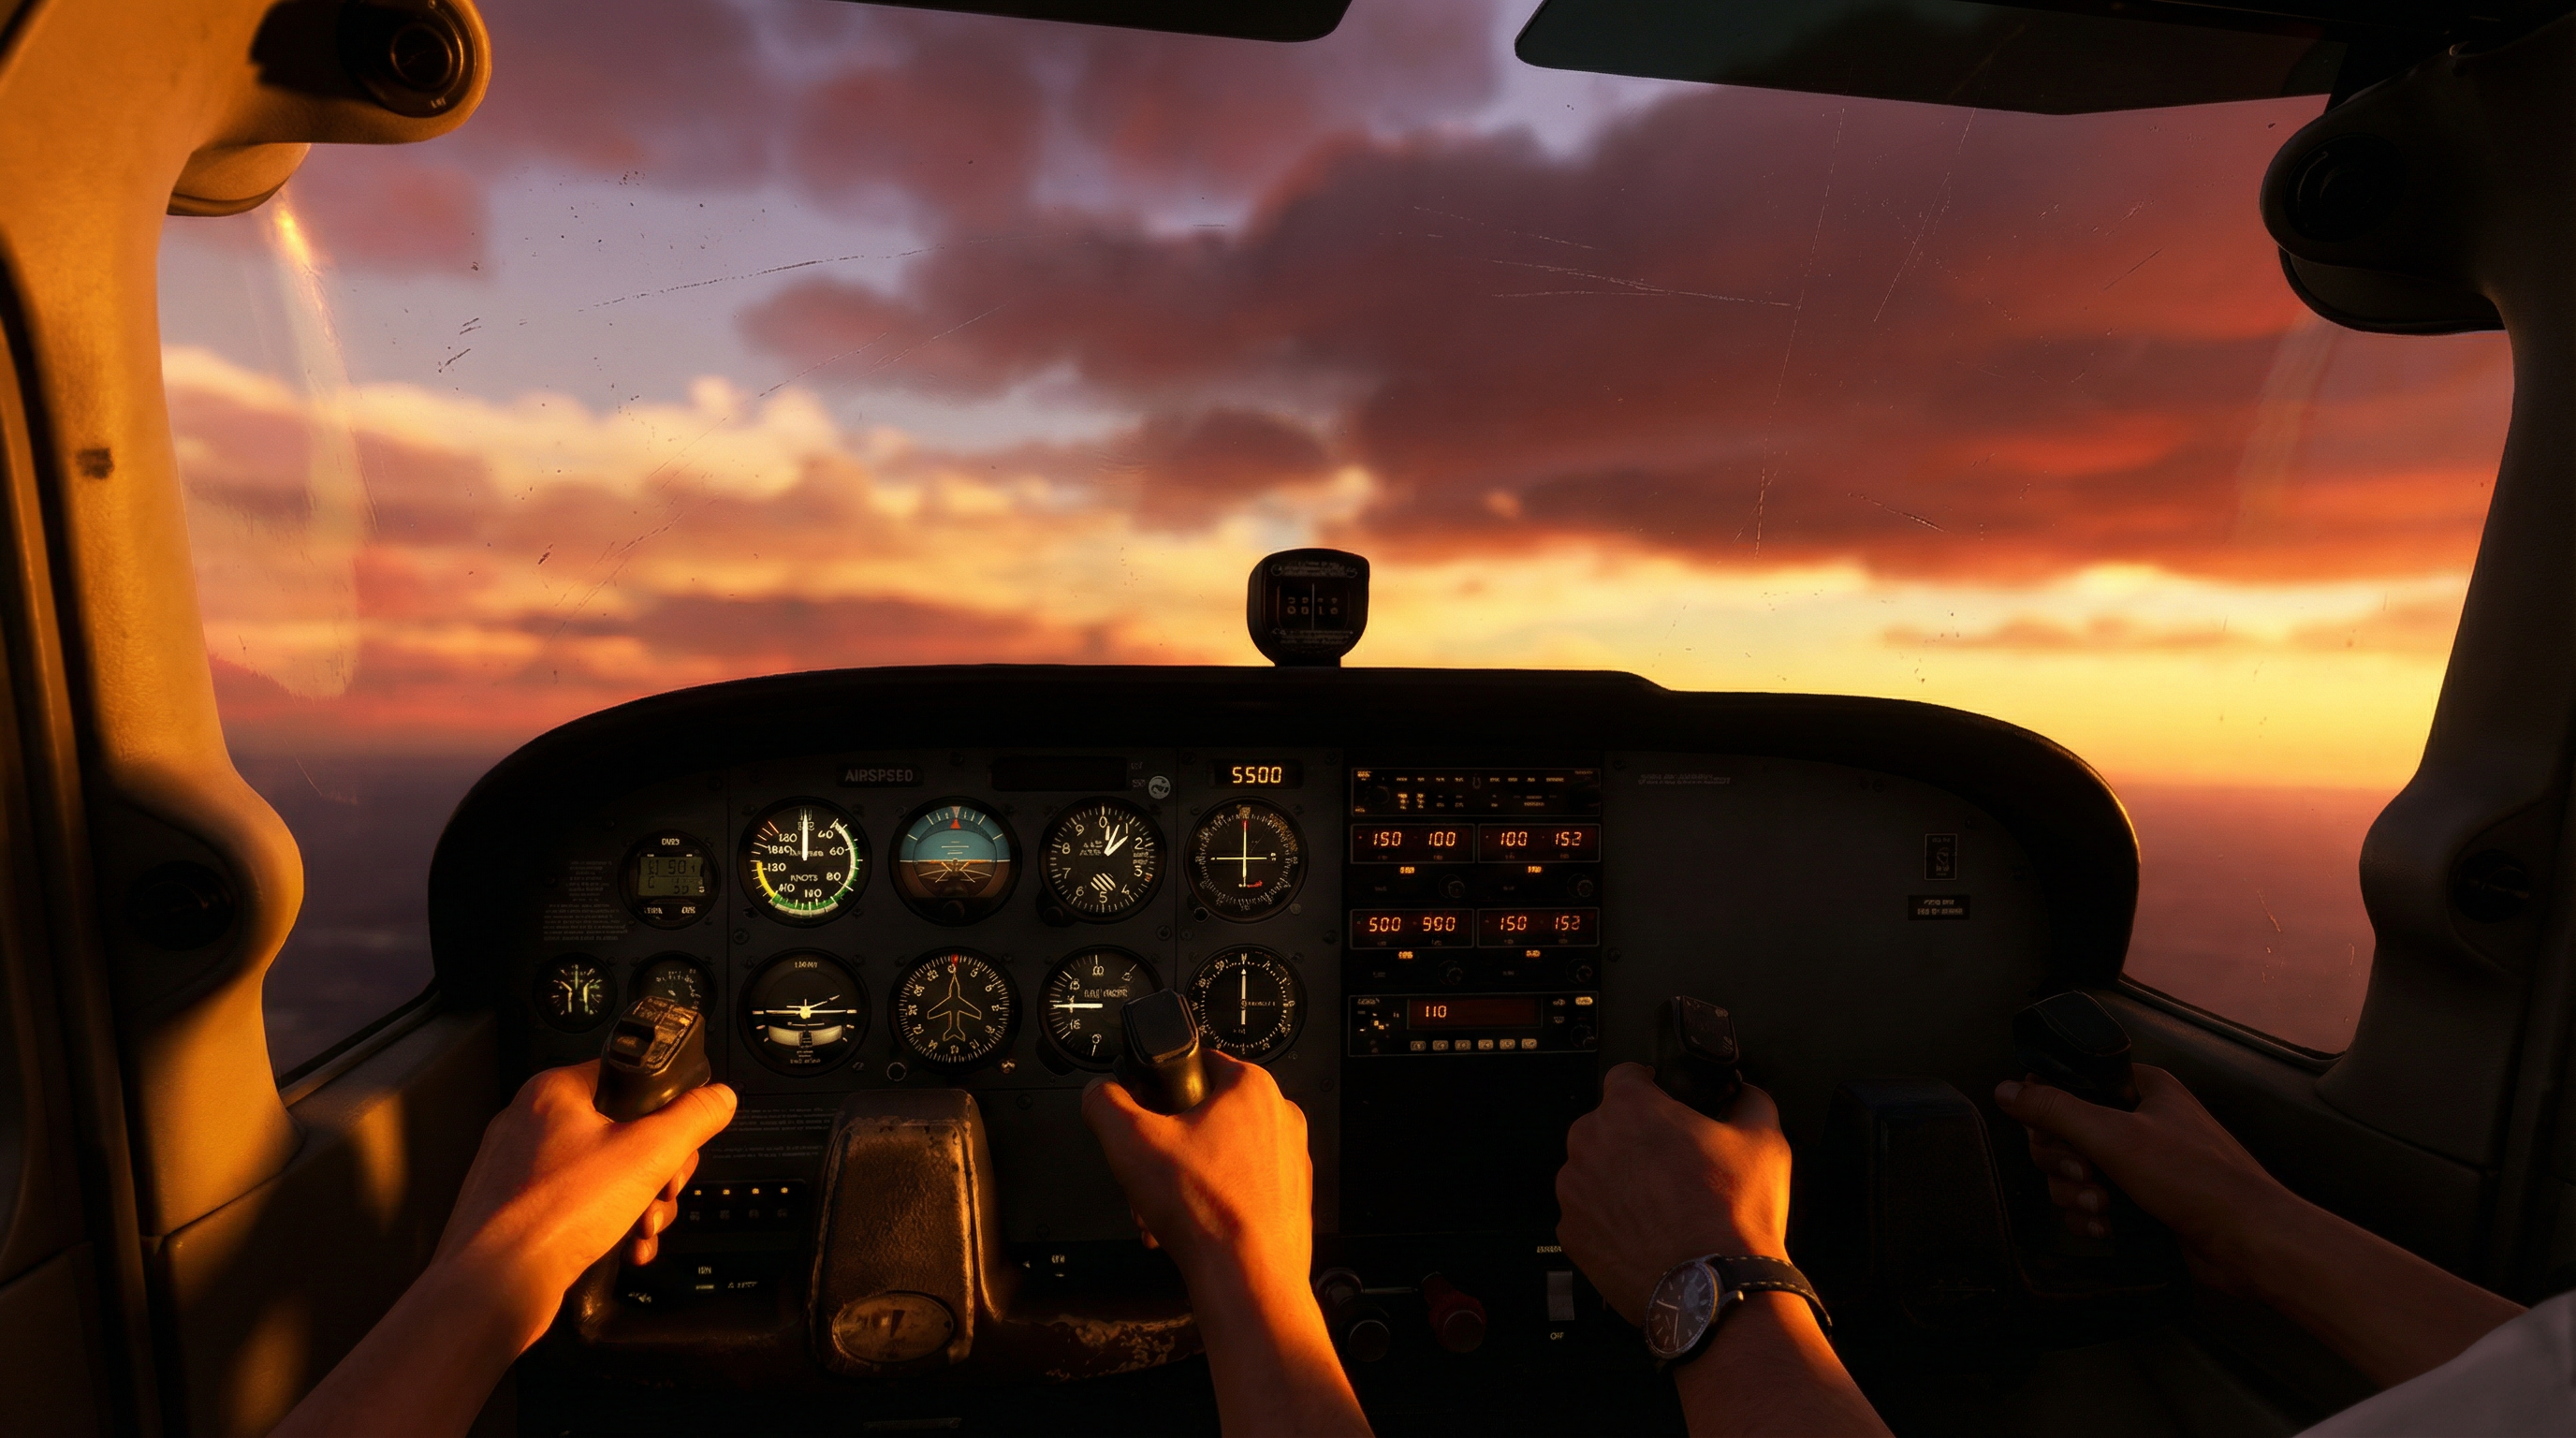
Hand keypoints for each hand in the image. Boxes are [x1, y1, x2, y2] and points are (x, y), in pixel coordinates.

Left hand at [434, 1060, 737, 1346]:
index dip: (665, 1113)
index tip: (678, 1145)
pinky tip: (623, 1249)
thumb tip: (718, 1098)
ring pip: (604, 1176)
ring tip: (640, 1229)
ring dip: (639, 1206)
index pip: (629, 1078)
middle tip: (662, 1192)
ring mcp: (520, 1171)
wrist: (493, 1288)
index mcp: (553, 1092)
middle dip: (657, 1173)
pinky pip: (579, 1209)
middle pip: (623, 1132)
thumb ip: (693, 1117)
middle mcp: (530, 1125)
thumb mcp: (649, 1154)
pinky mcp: (518, 1213)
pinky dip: (608, 1228)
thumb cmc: (554, 1216)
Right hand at [1082, 1056, 1369, 1436]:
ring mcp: (1290, 1161)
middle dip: (1166, 1149)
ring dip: (1181, 1181)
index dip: (1158, 1090)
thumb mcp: (1129, 1142)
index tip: (1144, 1119)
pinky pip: (1238, 1188)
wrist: (1248, 1280)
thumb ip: (1104, 1103)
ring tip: (1162, 1210)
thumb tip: (1099, 1092)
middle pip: (1204, 1117)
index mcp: (1253, 1088)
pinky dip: (1207, 1204)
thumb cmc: (1206, 1211)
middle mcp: (1281, 1118)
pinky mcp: (1289, 1199)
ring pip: (1219, 1156)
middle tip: (1149, 1174)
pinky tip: (1185, 1228)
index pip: (1194, 1062)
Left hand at [1556, 1063, 1790, 1325]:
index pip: (1627, 1074)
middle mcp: (1590, 1142)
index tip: (1663, 1102)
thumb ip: (1751, 1101)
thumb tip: (1747, 1095)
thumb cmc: (1733, 1216)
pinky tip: (1645, 1232)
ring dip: (1619, 1179)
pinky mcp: (1571, 1234)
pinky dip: (1609, 1220)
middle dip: (1635, 1138)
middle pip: (1606, 1125)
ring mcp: (1575, 1191)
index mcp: (1629, 1108)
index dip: (1651, 1086)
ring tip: (1661, 1204)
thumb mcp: (1764, 1141)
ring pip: (1593, 1170)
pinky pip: (1587, 1214)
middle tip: (1673, 1164)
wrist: (1715, 1291)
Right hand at [1994, 1064, 2289, 1288]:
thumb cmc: (2192, 1178)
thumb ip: (2054, 1109)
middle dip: (2065, 1163)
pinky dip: (2092, 1219)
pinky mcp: (2138, 1205)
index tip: (2056, 1137)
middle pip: (2062, 1135)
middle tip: (2089, 1177)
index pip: (2069, 1087)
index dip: (2052, 1114)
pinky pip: (2089, 1206)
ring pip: (2072, 1175)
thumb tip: (2003, 1089)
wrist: (2247, 1243)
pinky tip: (2109, 1229)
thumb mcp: (2114, 1135)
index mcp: (2139, 1089)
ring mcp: (2138, 1166)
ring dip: (2078, 1196)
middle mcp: (2137, 1122)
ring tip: (2105, 1209)